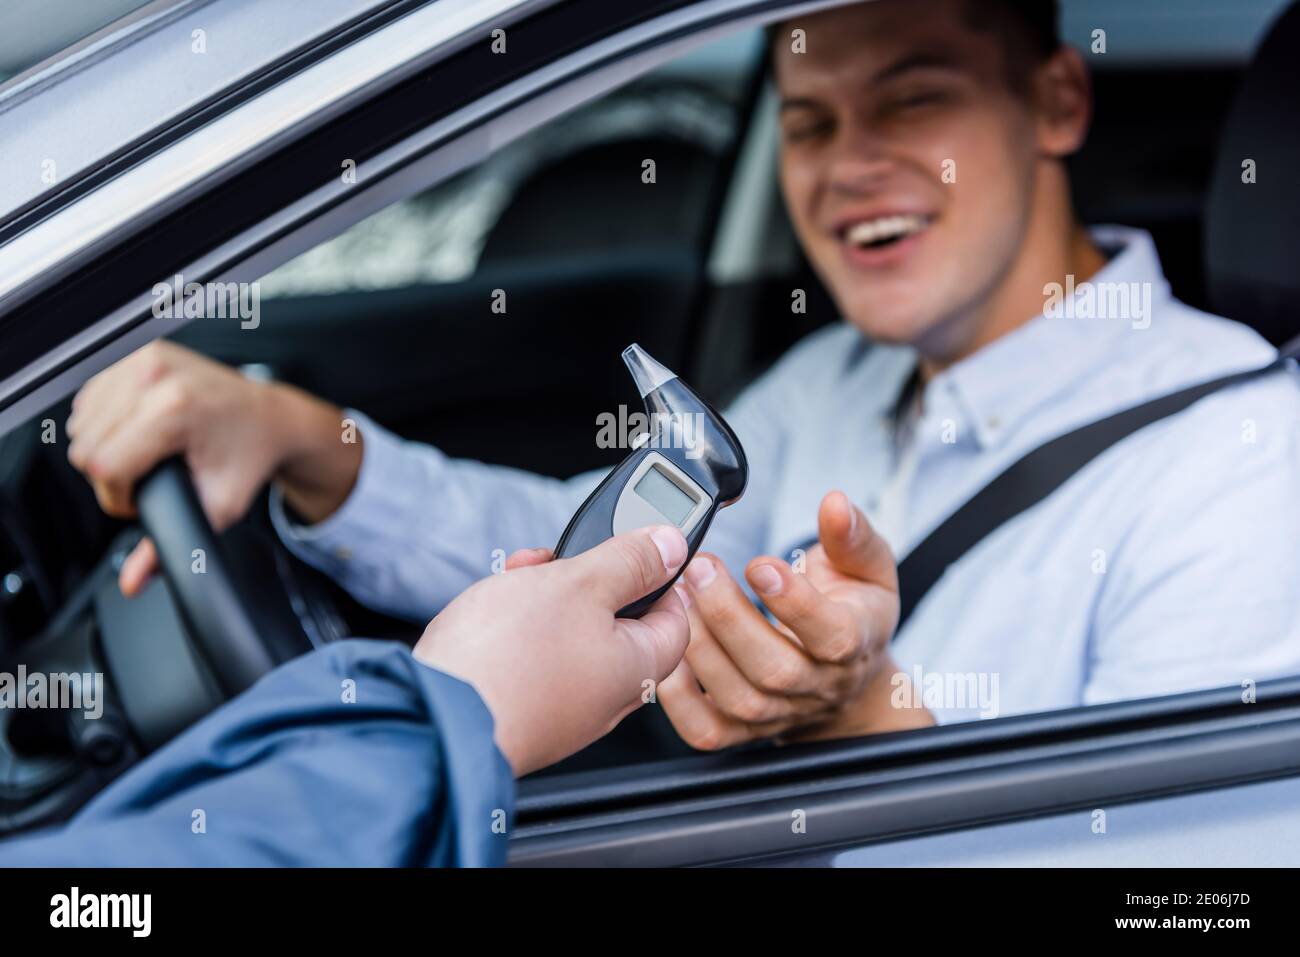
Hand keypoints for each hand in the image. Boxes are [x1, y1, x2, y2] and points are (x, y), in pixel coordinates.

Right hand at [66, 341, 361, 595]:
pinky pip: (92, 396)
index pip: (102, 464)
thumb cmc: (249, 456)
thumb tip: (133, 581)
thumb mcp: (218, 507)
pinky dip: (106, 420)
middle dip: (113, 473)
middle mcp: (155, 376)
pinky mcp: (137, 350)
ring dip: (107, 445)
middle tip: (149, 478)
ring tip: (147, 455)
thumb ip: (172, 545)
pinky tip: (139, 431)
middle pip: (87, 444)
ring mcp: (144, 357)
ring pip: (82, 420)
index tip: (142, 499)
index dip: (117, 495)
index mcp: (173, 409)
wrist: (273, 418)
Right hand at [413, 525, 690, 775]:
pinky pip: (532, 661)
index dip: (661, 576)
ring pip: (568, 638)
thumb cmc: (509, 658)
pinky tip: (492, 615)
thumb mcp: (580, 583)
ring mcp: (561, 711)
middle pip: (616, 624)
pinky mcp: (519, 714)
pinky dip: (518, 630)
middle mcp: (606, 700)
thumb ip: (631, 561)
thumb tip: (671, 546)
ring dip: (546, 599)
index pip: (676, 617)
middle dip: (587, 580)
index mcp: (638, 669)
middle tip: (560, 558)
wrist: (432, 717)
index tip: (638, 549)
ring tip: (517, 579)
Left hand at [659, 490, 931, 749]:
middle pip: (775, 669)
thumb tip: (835, 504)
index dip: (795, 603)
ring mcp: (780, 715)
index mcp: (854, 643)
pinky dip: (678, 697)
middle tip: (698, 569)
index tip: (759, 565)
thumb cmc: (853, 613)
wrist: (847, 681)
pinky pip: (708, 730)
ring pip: (739, 698)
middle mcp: (818, 686)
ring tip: (676, 597)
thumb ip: (851, 536)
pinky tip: (664, 653)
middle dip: (729, 616)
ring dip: (699, 647)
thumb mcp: (867, 568)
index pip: (832, 635)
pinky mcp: (745, 733)